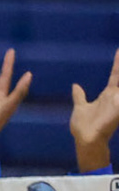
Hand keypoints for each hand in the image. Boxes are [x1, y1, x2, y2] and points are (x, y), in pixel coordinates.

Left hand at [70, 48, 118, 171]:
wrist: (86, 140)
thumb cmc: (83, 126)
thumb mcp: (80, 107)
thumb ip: (79, 96)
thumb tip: (75, 85)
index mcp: (108, 94)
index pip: (116, 75)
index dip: (117, 63)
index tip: (118, 50)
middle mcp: (116, 96)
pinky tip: (118, 93)